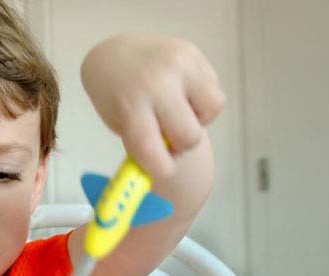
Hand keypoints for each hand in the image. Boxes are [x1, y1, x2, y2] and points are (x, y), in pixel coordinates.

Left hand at [80, 33, 224, 177]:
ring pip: (211, 111)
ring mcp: (180, 64)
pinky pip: (214, 92)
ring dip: (197, 119)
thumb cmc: (117, 96)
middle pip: (188, 137)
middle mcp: (158, 81)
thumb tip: (167, 170)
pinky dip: (203, 102)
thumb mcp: (119, 123)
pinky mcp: (195, 55)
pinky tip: (183, 95)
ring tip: (177, 110)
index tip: (161, 168)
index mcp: (131, 103)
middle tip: (165, 134)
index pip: (152, 151)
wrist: (114, 52)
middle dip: (179, 145)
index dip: (161, 169)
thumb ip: (143, 145)